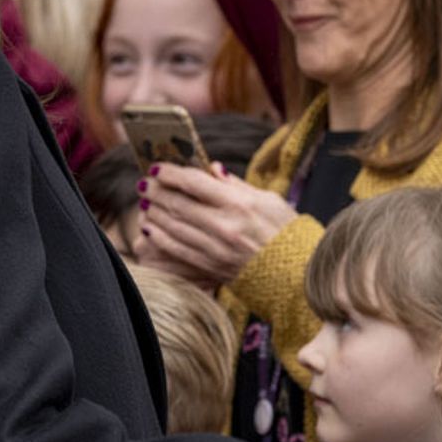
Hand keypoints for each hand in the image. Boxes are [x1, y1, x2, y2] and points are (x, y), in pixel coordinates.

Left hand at [134, 163, 296, 288]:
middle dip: (156, 191)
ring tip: (146, 202)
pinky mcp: (211, 266)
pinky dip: (160, 237)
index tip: (157, 168)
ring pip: (173, 226)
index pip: (194, 183)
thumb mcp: (268, 200)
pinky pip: (176, 249)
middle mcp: (224, 226)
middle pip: (177, 204)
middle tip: (145, 183)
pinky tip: (150, 227)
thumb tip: (212, 169)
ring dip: (154, 212)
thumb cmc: (286, 232)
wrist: (297, 273)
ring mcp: (215, 248)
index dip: (170, 173)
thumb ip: (236, 185)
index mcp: (239, 204)